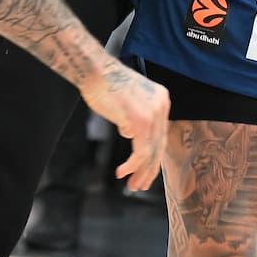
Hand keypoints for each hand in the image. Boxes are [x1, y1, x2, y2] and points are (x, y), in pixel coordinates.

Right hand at [80, 61, 170, 192]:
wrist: (95, 71)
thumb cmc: (105, 84)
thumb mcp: (128, 102)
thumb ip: (135, 118)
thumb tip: (131, 134)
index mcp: (161, 99)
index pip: (160, 135)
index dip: (153, 156)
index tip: (145, 172)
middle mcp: (162, 106)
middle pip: (158, 145)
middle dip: (149, 169)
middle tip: (139, 185)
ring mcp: (153, 113)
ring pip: (150, 152)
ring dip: (140, 172)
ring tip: (132, 185)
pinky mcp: (140, 121)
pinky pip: (140, 152)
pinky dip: (132, 166)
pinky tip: (122, 172)